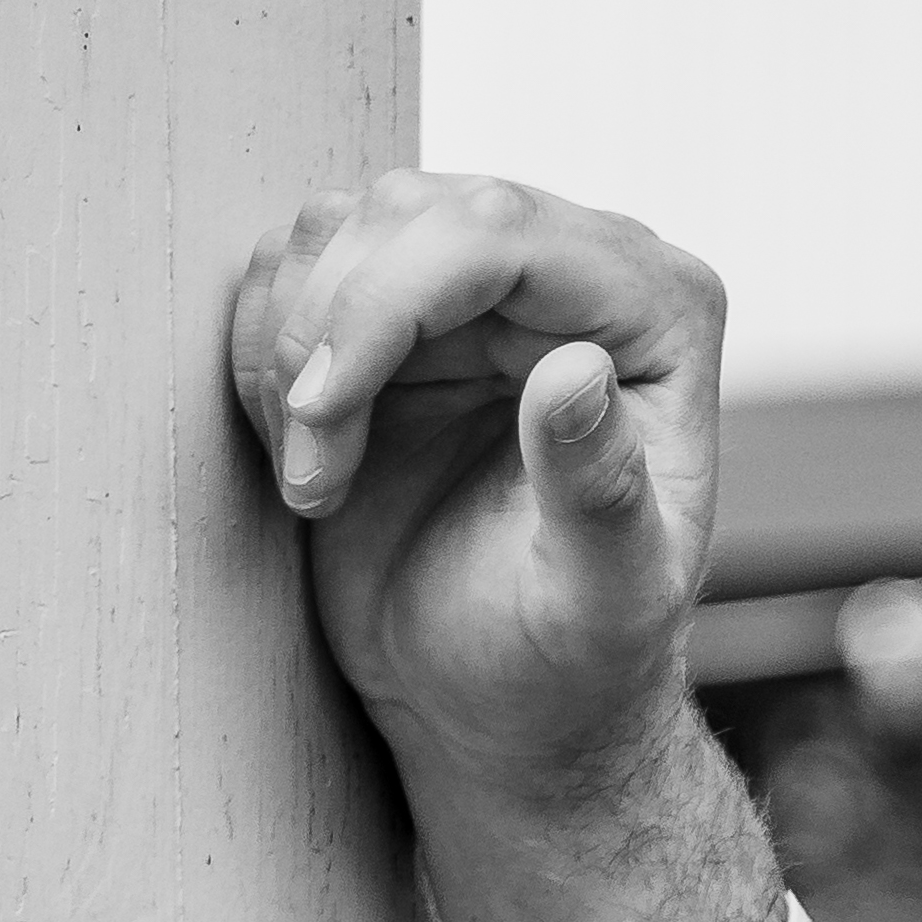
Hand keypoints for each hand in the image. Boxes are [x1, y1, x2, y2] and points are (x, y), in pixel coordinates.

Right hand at [228, 165, 722, 801]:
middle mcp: (571, 271)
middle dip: (329, 336)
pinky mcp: (396, 313)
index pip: (495, 233)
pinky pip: (291, 270)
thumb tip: (576, 370)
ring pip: (335, 230)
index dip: (386, 302)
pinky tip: (310, 461)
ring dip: (291, 356)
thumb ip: (600, 493)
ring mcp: (476, 283)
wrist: (508, 708)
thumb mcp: (601, 604)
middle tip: (317, 480)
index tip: (322, 410)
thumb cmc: (574, 670)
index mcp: (654, 313)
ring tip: (321, 485)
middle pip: (403, 213)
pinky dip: (267, 360)